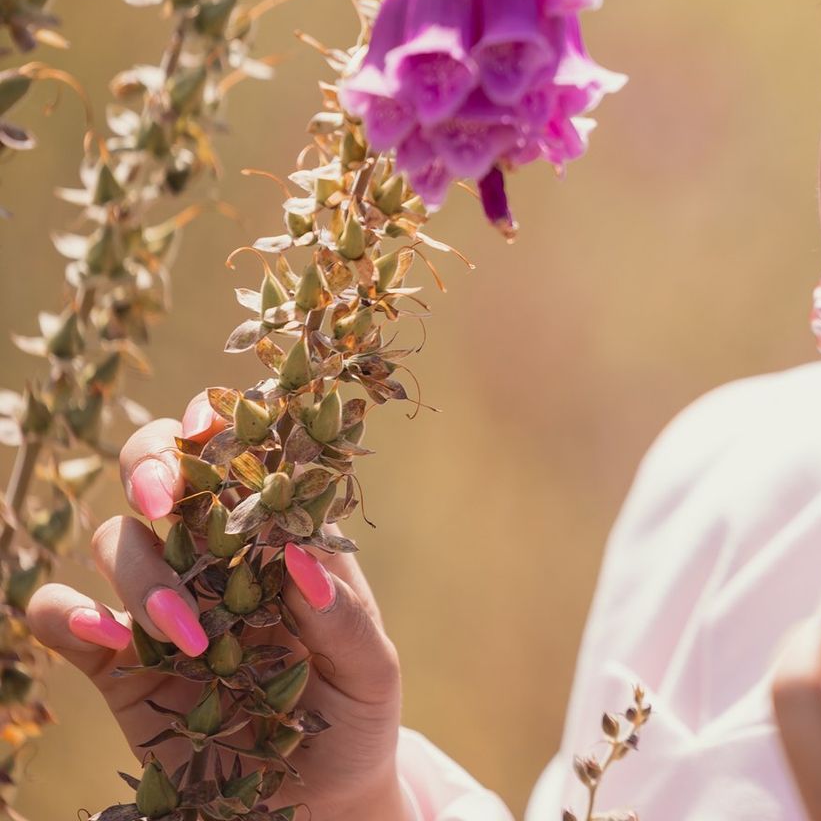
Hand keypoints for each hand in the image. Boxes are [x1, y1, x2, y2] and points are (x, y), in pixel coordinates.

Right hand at [24, 390, 410, 820]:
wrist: (314, 802)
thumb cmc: (354, 719)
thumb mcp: (372, 673)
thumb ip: (345, 620)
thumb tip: (301, 563)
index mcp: (283, 534)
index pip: (248, 452)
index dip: (223, 422)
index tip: (213, 427)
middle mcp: (216, 552)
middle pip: (163, 468)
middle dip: (154, 462)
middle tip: (165, 496)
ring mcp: (160, 602)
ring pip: (117, 538)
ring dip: (141, 569)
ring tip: (193, 633)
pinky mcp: (114, 662)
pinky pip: (64, 618)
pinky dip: (67, 615)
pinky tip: (104, 638)